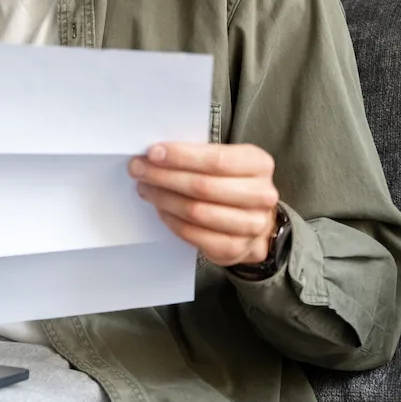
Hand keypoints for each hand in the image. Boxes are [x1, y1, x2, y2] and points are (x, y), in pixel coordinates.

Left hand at [129, 142, 279, 266]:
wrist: (252, 217)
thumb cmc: (231, 181)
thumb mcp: (225, 158)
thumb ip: (198, 154)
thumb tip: (156, 153)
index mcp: (259, 164)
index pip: (216, 160)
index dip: (181, 156)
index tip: (153, 153)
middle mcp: (261, 195)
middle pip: (204, 187)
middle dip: (165, 177)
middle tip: (139, 170)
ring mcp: (252, 225)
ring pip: (197, 212)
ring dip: (164, 199)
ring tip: (146, 188)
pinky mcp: (236, 248)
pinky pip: (194, 234)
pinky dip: (172, 220)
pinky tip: (160, 208)